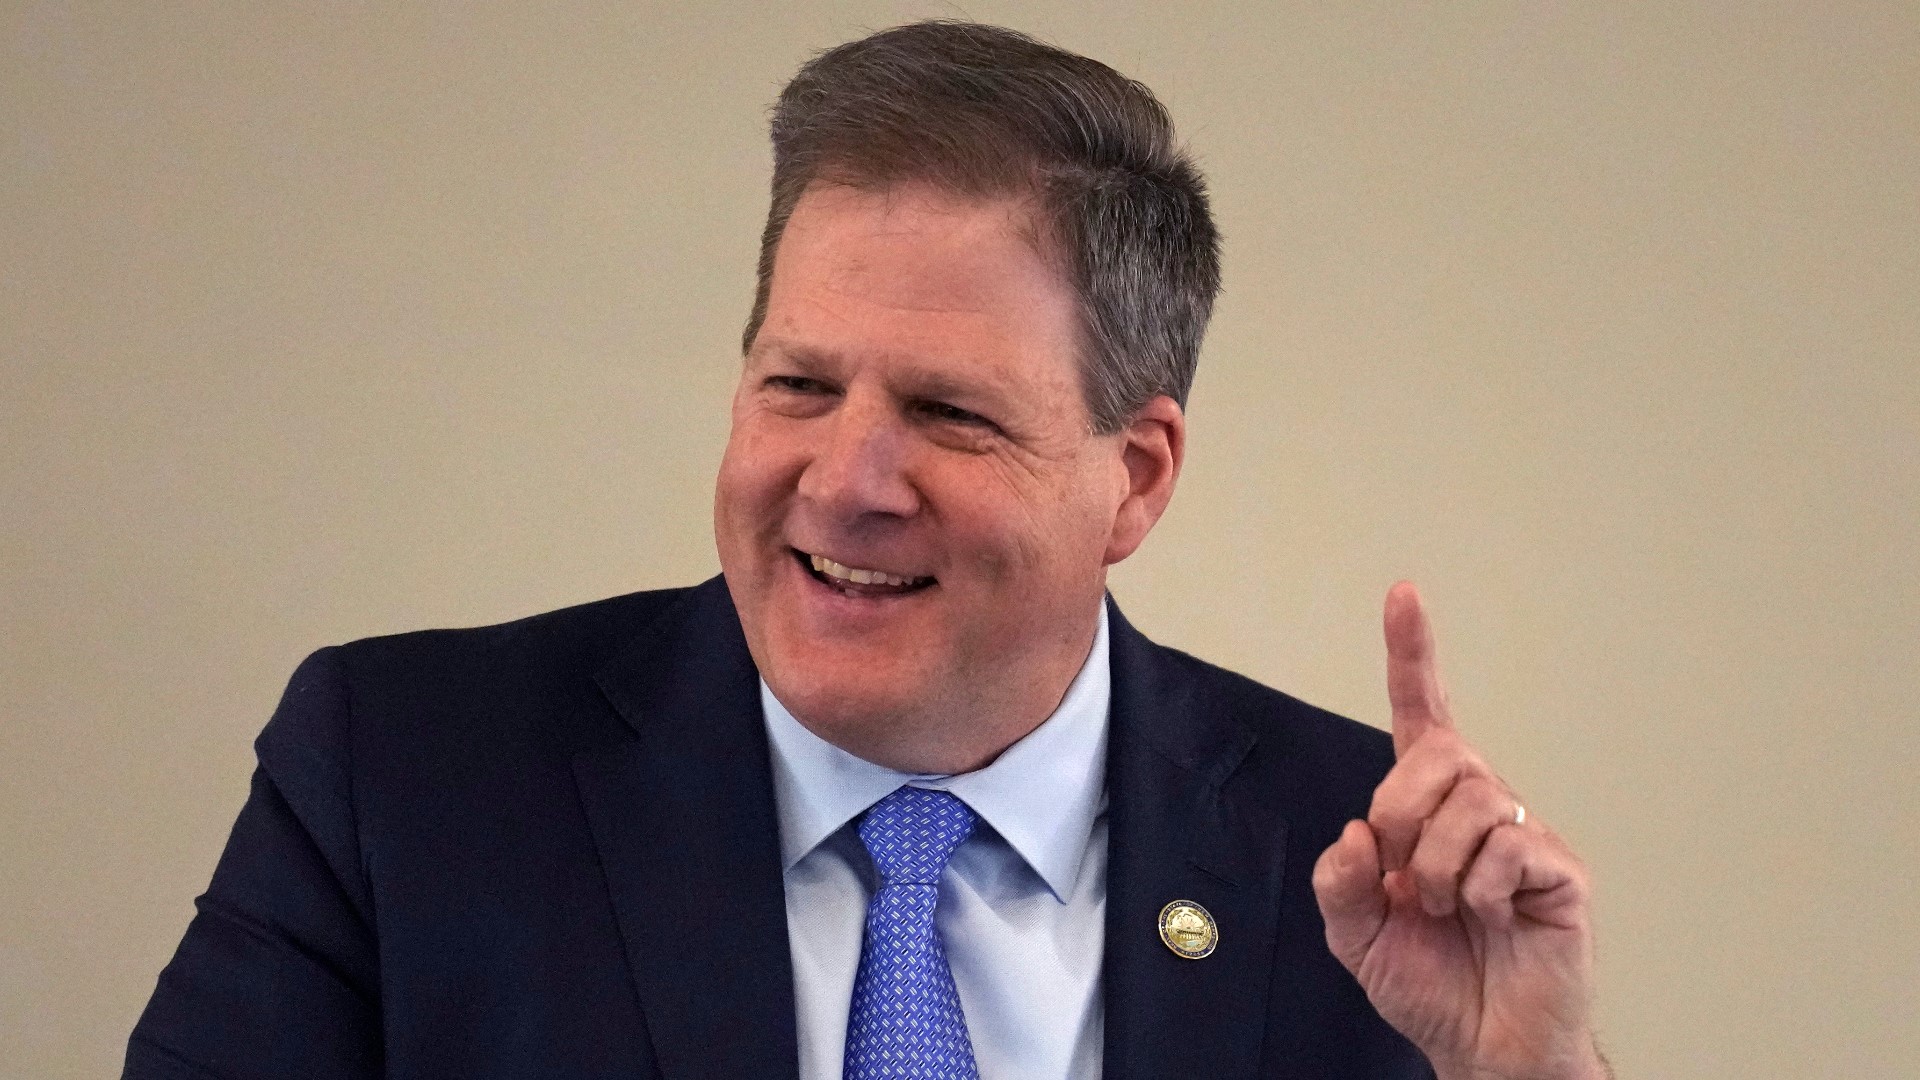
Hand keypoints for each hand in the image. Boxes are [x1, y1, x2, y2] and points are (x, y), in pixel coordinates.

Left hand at [1311, 583, 1606, 1079]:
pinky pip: (1509, 849)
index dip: (1413, 654)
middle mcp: (1480, 809)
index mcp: (1428, 811)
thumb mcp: (1354, 933)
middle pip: (1437, 755)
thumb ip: (1336, 880)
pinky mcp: (1559, 873)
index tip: (1404, 594)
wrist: (1482, 1046)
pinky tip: (1491, 918)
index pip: (1422, 716)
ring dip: (1434, 867)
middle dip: (1399, 813)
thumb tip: (1355, 833)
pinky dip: (1480, 890)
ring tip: (1444, 909)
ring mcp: (1524, 837)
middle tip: (1401, 877)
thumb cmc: (1430, 982)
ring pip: (1470, 801)